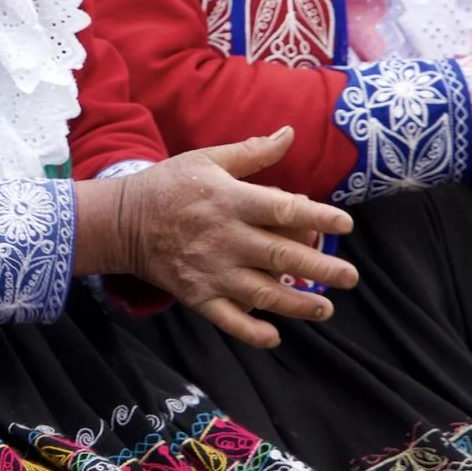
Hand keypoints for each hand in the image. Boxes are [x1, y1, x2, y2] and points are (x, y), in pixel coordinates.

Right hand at [75, 128, 357, 348]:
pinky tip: (275, 337)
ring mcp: (210, 270)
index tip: (346, 223)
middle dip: (321, 268)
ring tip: (325, 309)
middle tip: (350, 277)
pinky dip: (250, 331)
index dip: (318, 215)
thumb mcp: (208, 159)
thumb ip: (252, 152)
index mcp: (230, 201)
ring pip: (262, 292)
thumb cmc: (170, 185)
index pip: (283, 208)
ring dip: (296, 303)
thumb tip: (290, 132)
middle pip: (281, 255)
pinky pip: (227, 319)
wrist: (121, 221)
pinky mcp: (196, 295)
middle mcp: (225, 238)